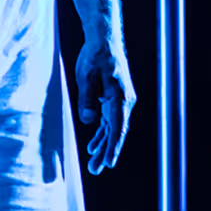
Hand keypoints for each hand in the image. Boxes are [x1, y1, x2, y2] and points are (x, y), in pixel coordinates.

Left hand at [75, 36, 133, 174]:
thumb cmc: (95, 56)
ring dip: (103, 144)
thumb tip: (88, 121)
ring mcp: (120, 101)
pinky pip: (108, 120)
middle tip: (95, 170)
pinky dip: (102, 132)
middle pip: (115, 132)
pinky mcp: (113, 97)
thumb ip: (87, 99)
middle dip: (106, 152)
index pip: (117, 129)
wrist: (104, 40)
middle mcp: (124, 102)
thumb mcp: (86, 77)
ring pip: (112, 128)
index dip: (112, 148)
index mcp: (121, 99)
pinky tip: (94, 143)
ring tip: (94, 161)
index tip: (108, 164)